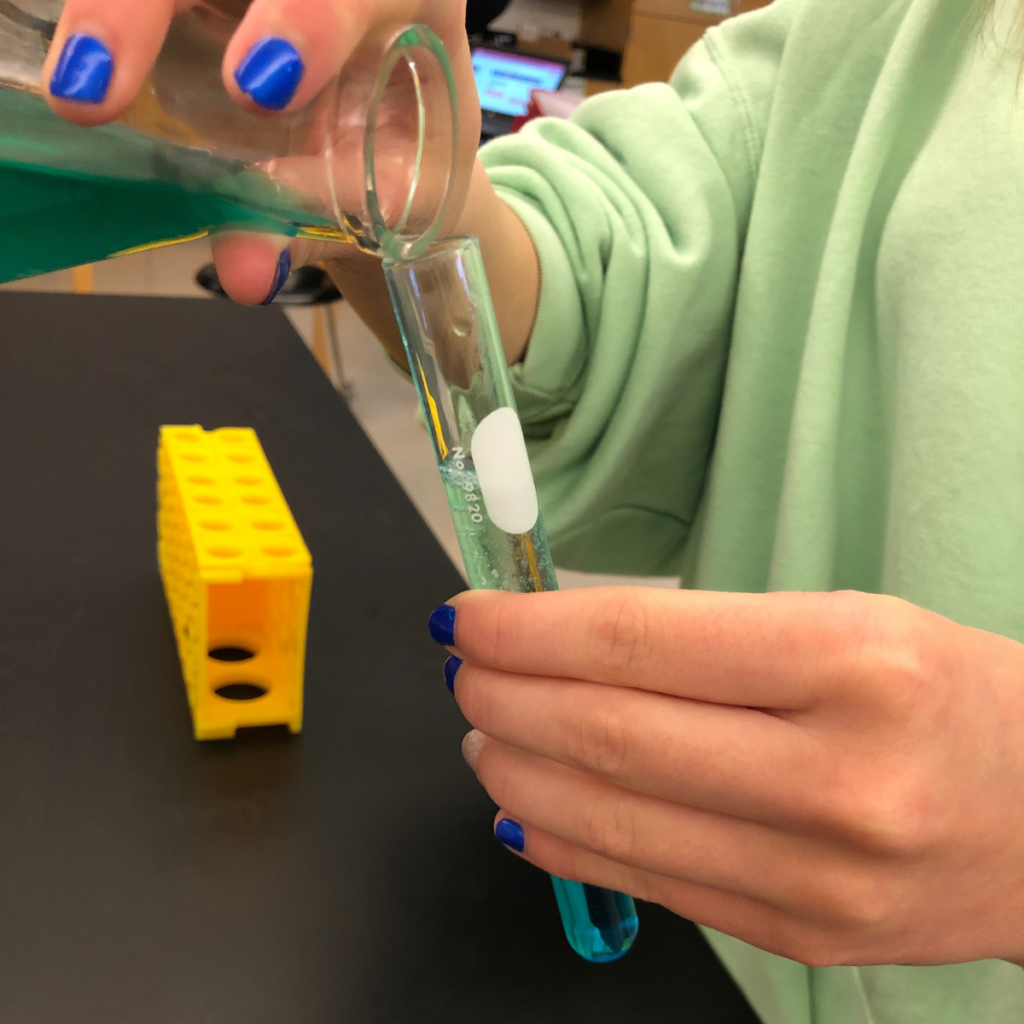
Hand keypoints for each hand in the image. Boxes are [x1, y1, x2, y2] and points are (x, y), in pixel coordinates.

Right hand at [42, 0, 479, 304]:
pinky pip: (142, 0)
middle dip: (157, 4)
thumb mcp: (385, 202)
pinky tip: (75, 70)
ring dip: (113, 12)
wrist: (393, 159)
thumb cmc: (403, 168)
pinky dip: (101, 24)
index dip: (310, 18)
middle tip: (107, 79)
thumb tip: (246, 272)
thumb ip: (322, 224)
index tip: (261, 87)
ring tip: (78, 92)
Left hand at [435, 587, 1023, 966]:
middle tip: (465, 669)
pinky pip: (651, 886)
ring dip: (516, 770)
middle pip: (608, 734)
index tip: (469, 616)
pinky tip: (522, 808)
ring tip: (481, 732)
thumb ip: (707, 641)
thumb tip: (570, 645)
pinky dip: (566, 844)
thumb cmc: (953, 697)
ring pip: (612, 820)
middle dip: (503, 696)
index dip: (527, 629)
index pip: (637, 641)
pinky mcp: (802, 938)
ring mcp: (818, 878)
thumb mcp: (850, 624)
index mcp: (853, 663)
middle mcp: (836, 778)